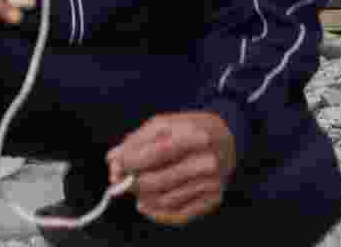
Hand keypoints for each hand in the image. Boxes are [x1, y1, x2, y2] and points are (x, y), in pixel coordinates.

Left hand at [106, 112, 236, 225]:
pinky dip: (156, 213)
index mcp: (194, 135)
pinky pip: (178, 215)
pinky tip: (146, 204)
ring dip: (143, 197)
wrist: (227, 139)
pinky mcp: (212, 200)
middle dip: (133, 183)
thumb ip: (137, 141)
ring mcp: (211, 183)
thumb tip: (113, 160)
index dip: (131, 162)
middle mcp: (206, 161)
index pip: (157, 153)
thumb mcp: (164, 124)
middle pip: (159, 181)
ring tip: (134, 189)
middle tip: (120, 181)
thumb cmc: (189, 130)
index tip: (115, 166)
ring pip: (165, 200)